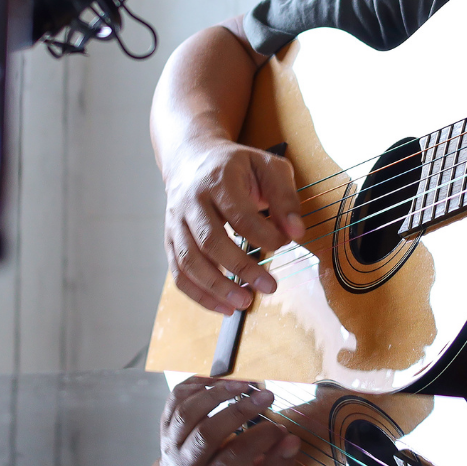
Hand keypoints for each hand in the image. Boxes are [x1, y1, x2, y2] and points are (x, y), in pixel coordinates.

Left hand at [144, 377, 301, 465]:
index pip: (235, 457)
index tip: (280, 428)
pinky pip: (175, 399)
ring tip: (243, 384)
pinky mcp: (166, 425)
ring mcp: (173, 443)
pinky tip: (218, 382)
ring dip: (216, 393)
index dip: (261, 438)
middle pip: (207, 433)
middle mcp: (187, 464)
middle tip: (267, 396)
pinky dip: (195, 385)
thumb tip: (291, 441)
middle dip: (240, 411)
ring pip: (188, 413)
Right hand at [163, 136, 305, 315]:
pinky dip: (198, 294)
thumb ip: (285, 197)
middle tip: (269, 287)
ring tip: (245, 302)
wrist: (191, 157)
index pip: (239, 215)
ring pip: (189, 261)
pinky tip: (223, 307)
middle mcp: (191, 202)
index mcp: (218, 180)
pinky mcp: (170, 240)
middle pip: (210, 241)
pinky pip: (179, 273)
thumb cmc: (236, 166)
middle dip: (241, 268)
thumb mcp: (268, 167)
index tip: (284, 245)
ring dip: (217, 287)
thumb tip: (296, 233)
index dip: (263, 236)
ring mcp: (176, 222)